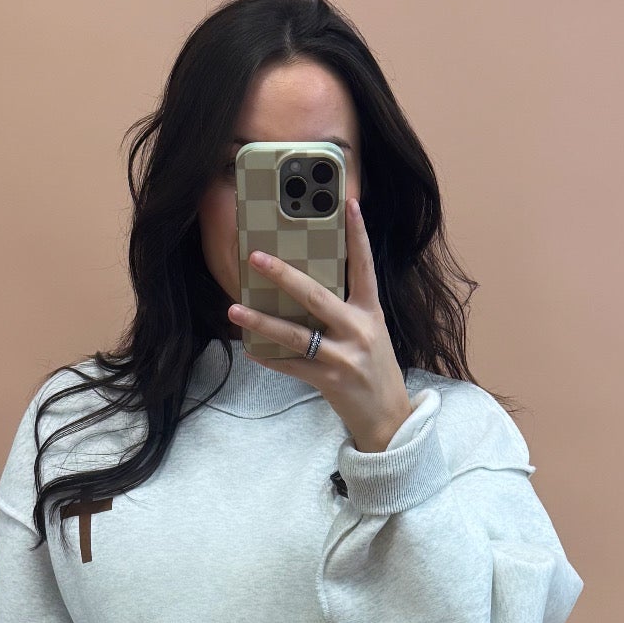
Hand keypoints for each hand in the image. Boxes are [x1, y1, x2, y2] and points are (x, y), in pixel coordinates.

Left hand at [227, 195, 415, 453]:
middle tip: (256, 257)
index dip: (357, 235)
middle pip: (316, 296)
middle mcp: (358, 330)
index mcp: (370, 312)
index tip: (349, 203)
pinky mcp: (330, 381)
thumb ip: (347, 310)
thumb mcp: (370, 334)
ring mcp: (343, 357)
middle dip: (284, 275)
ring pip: (295, 334)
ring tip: (234, 310)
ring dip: (261, 322)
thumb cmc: (375, 371)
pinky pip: (292, 366)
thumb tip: (308, 289)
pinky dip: (269, 358)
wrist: (388, 419)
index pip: (364, 266)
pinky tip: (250, 350)